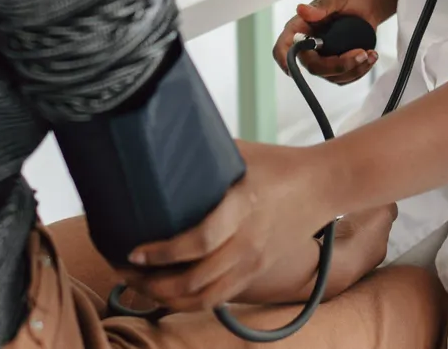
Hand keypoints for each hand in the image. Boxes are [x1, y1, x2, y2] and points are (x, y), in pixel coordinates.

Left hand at [125, 141, 336, 311]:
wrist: (324, 185)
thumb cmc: (280, 163)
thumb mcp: (241, 153)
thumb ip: (205, 154)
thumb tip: (163, 144)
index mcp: (242, 206)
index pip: (198, 241)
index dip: (162, 252)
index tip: (134, 250)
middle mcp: (247, 241)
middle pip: (194, 279)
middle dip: (151, 282)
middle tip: (123, 270)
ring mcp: (254, 261)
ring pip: (203, 298)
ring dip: (166, 298)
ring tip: (139, 285)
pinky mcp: (257, 272)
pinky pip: (218, 299)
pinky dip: (189, 302)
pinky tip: (168, 294)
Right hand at [273, 0, 385, 84]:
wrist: (364, 5)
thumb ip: (321, 5)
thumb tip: (302, 10)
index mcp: (299, 29)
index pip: (283, 47)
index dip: (284, 60)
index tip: (291, 70)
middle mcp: (307, 47)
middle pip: (313, 67)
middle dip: (338, 65)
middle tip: (361, 53)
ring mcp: (322, 60)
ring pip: (332, 76)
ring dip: (354, 68)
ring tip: (370, 53)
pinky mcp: (336, 68)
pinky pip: (345, 78)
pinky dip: (360, 70)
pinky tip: (371, 57)